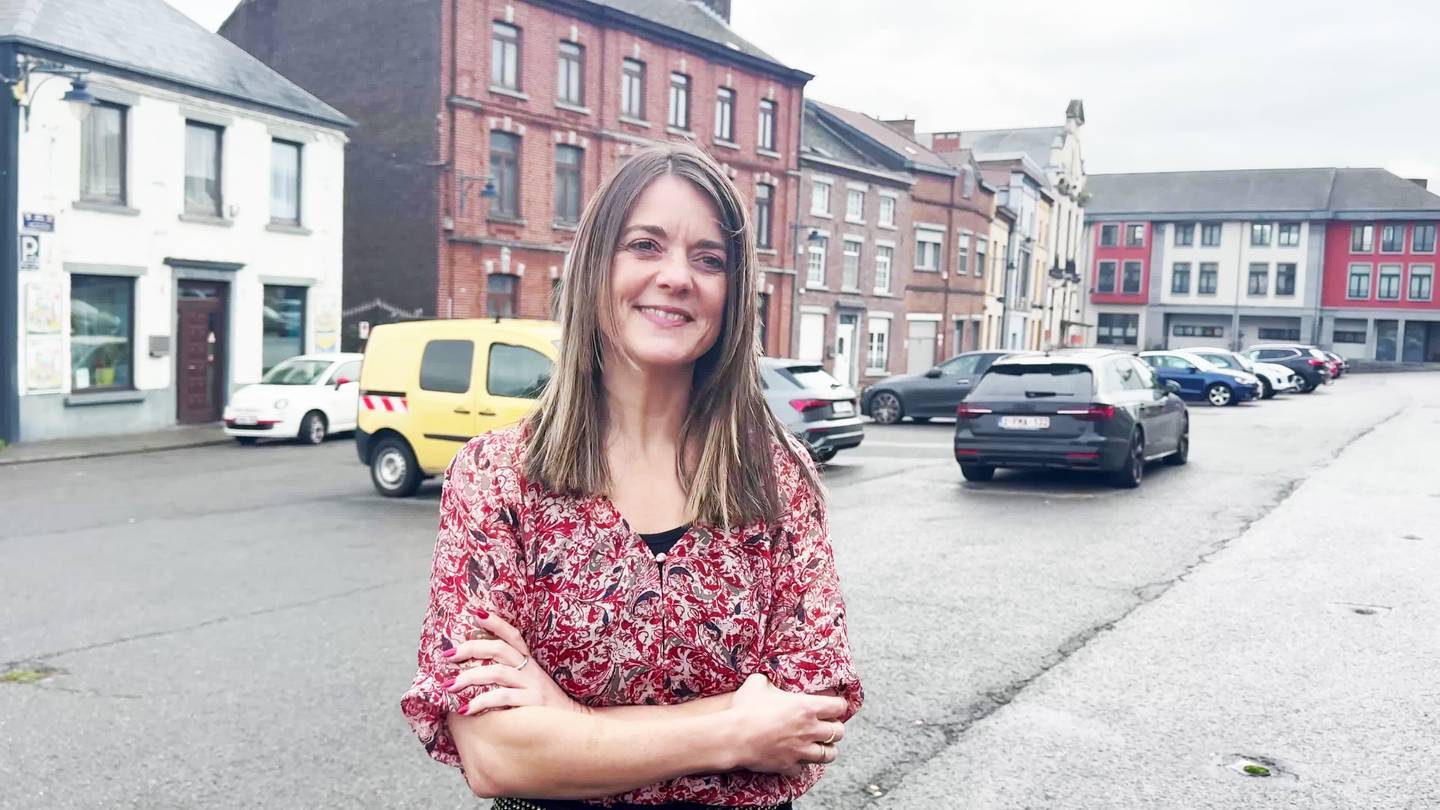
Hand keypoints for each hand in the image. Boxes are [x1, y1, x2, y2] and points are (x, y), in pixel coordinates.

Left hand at [443, 611, 585, 715]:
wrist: (574, 726)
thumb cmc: (544, 709)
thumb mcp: (530, 686)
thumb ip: (508, 678)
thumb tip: (471, 674)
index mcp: (529, 664)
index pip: (512, 636)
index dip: (496, 623)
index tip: (475, 612)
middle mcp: (531, 671)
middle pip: (499, 649)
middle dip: (471, 649)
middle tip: (447, 655)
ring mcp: (532, 687)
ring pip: (498, 673)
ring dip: (470, 677)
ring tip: (449, 685)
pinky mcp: (532, 705)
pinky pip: (503, 698)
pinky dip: (482, 701)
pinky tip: (465, 708)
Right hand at [727, 674, 846, 776]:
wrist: (733, 736)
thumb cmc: (745, 707)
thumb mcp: (758, 682)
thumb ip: (770, 680)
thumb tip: (768, 679)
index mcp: (806, 707)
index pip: (839, 706)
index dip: (838, 705)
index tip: (833, 705)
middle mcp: (809, 730)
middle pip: (838, 732)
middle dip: (835, 728)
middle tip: (827, 725)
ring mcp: (800, 750)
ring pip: (829, 754)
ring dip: (826, 749)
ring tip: (820, 745)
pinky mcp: (788, 765)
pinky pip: (803, 768)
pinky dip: (801, 763)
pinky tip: (795, 757)